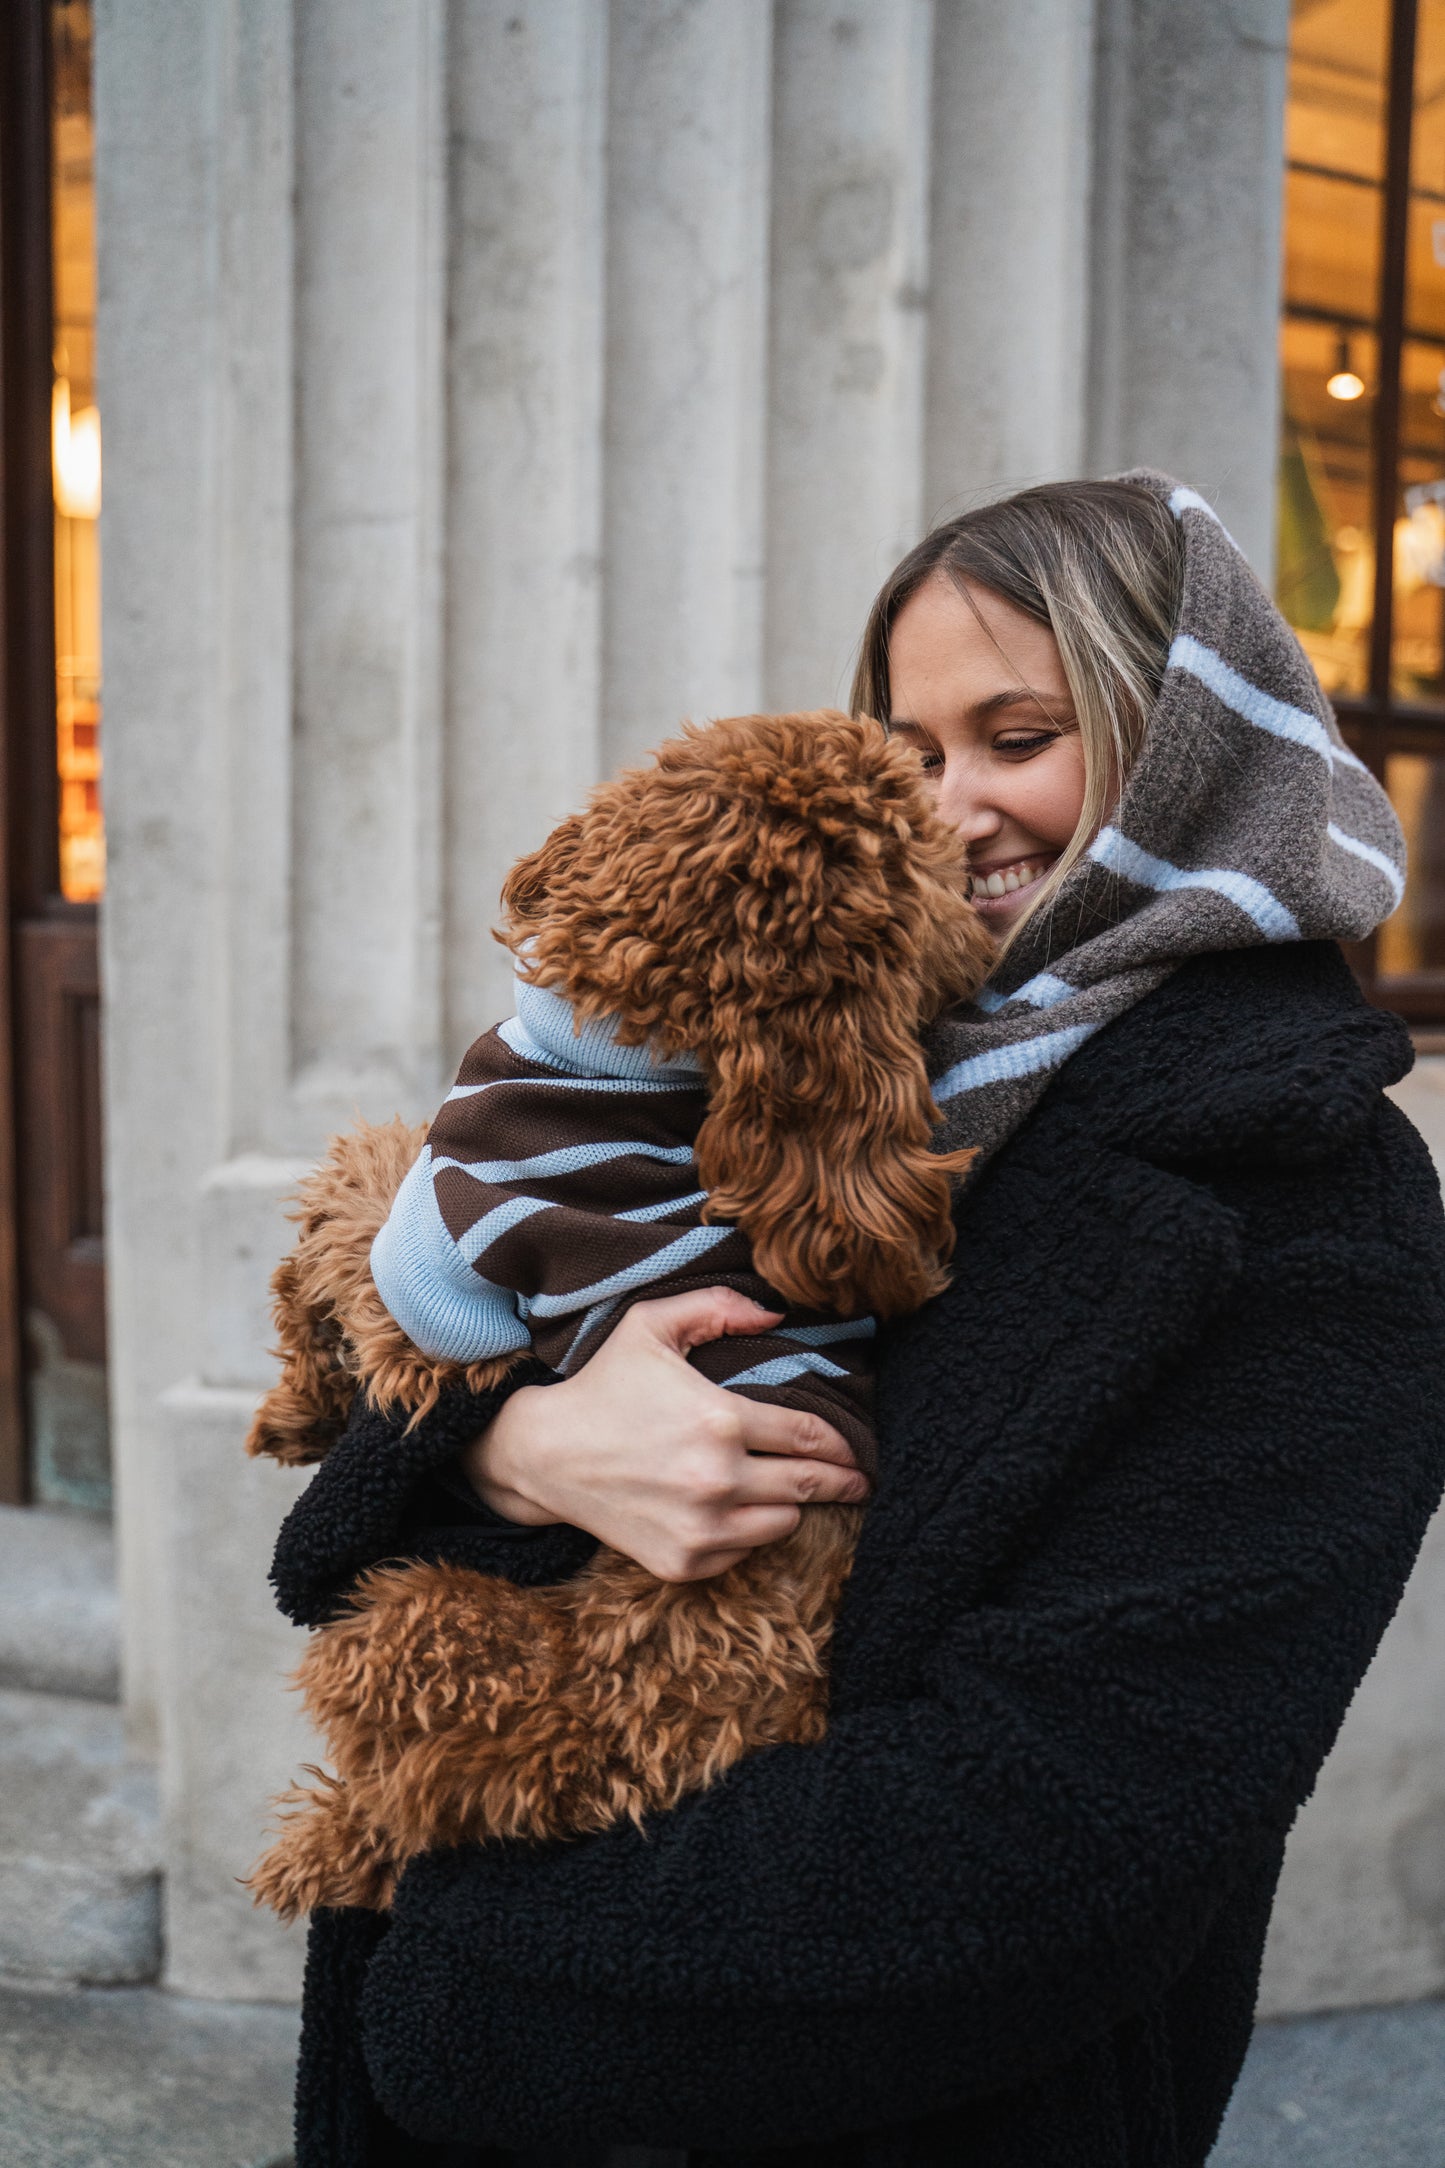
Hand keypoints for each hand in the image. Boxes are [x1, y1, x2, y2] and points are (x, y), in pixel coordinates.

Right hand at [460, 1287, 869, 1580]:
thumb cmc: (604, 1384)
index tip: (858, 1450)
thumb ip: (718, 1307)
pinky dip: (747, 1534)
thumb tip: (778, 1314)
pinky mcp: (683, 1563)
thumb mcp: (652, 1325)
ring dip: (790, 1506)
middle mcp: (717, 1480)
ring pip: (783, 1525)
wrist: (545, 1454)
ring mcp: (701, 1529)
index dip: (842, 1444)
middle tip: (860, 1481)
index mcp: (720, 1420)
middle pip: (809, 1486)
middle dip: (843, 1482)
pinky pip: (743, 1554)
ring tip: (785, 1490)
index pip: (810, 1436)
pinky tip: (735, 1511)